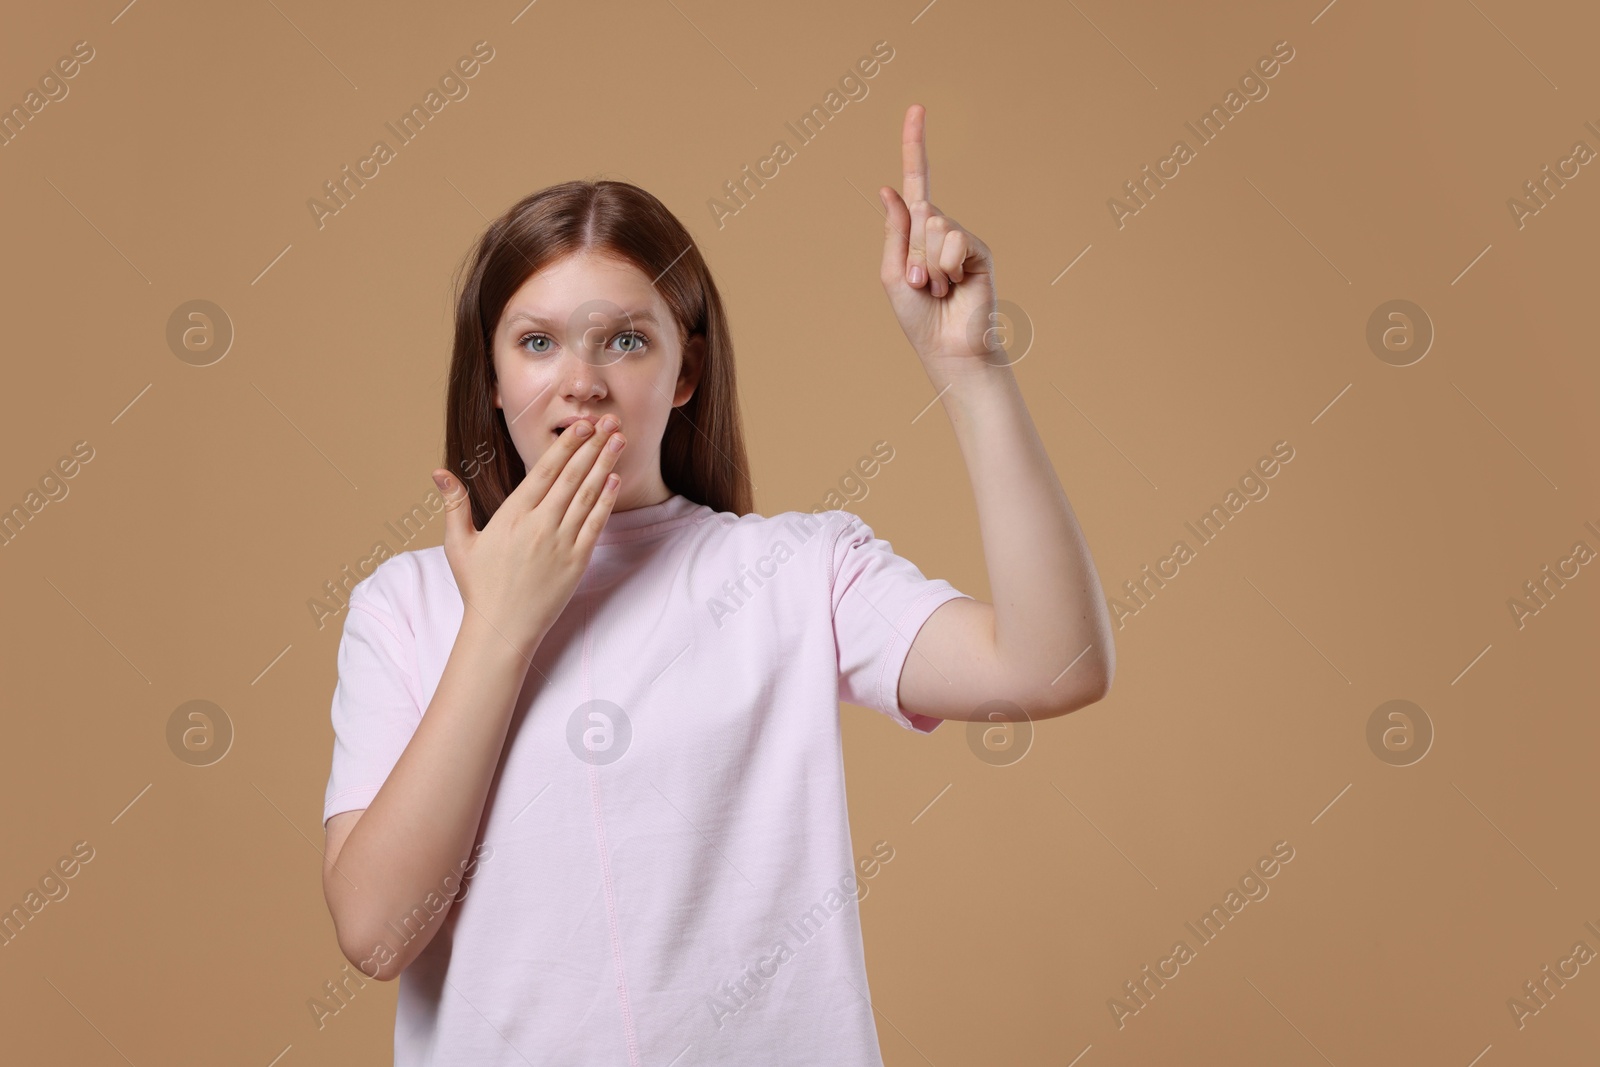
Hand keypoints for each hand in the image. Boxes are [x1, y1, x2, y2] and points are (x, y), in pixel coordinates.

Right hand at [431, 416, 626, 658]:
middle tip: (609, 420)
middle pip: (570, 476)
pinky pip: (595, 525)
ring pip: (586, 495)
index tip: (581, 425)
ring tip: (619, 440)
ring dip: (604, 465)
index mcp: (511, 516)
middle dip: (592, 445)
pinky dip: (606, 500)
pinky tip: (615, 480)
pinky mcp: (576, 562)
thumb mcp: (459, 543)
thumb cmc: (479, 586)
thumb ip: (454, 504)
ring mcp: (560, 543)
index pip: (543, 471)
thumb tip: (438, 471)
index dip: (565, 445)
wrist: (501, 629)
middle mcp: (538, 525)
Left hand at [878, 103, 1001, 371]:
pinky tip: (954, 287)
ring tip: (937, 289)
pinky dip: (947, 266)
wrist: (947, 347)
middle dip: (911, 253)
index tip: (916, 108)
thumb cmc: (917, 318)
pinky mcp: (979, 251)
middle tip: (920, 285)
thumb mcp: (891, 273)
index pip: (916, 181)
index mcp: (916, 233)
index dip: (915, 145)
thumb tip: (889, 188)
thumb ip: (894, 231)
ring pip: (936, 226)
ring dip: (927, 264)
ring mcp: (961, 240)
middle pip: (919, 214)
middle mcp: (940, 231)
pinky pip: (955, 240)